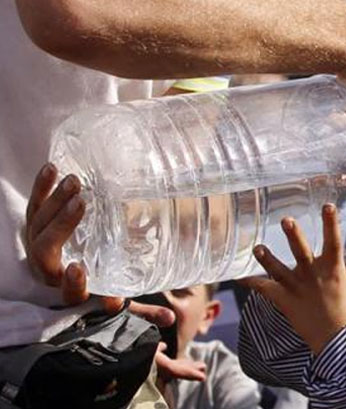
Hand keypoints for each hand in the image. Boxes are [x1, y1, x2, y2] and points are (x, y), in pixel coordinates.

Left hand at [26, 164, 202, 381]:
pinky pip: (33, 207)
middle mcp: (48, 271)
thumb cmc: (101, 285)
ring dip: (54, 203)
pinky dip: (40, 188)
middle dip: (61, 226)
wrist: (69, 268)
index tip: (79, 267)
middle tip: (83, 203)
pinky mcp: (35, 227)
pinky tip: (52, 169)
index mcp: (71, 292)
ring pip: (37, 226)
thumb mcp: (121, 298)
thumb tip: (171, 319)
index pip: (68, 292)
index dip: (72, 282)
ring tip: (75, 181)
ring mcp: (38, 247)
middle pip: (45, 251)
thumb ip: (142, 310)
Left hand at [240, 204, 345, 354]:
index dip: (331, 224)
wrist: (337, 342)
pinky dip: (251, 281)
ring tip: (257, 247)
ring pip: (279, 271)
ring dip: (267, 259)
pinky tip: (238, 273)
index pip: (334, 243)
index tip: (328, 206)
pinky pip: (265, 289)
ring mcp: (297, 289)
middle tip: (286, 220)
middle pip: (302, 253)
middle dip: (294, 236)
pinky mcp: (285, 301)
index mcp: (333, 270)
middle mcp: (314, 277)